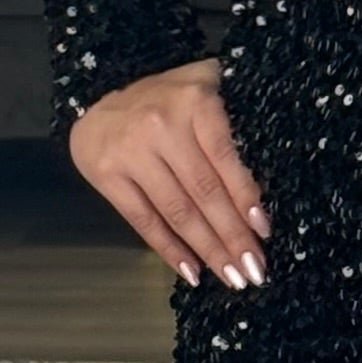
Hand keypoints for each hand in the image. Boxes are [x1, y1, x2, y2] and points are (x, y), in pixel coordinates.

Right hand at [67, 58, 270, 288]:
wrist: (95, 90)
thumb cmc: (166, 94)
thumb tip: (266, 182)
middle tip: (255, 270)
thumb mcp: (205, 85)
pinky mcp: (106, 175)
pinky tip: (192, 271)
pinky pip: (143, 220)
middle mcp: (161, 127)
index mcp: (194, 102)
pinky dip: (168, 249)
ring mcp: (131, 153)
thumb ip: (233, 121)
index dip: (246, 198)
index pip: (225, 159)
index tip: (264, 232)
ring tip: (233, 277)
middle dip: (233, 236)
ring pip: (177, 211)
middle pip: (204, 192)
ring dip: (208, 249)